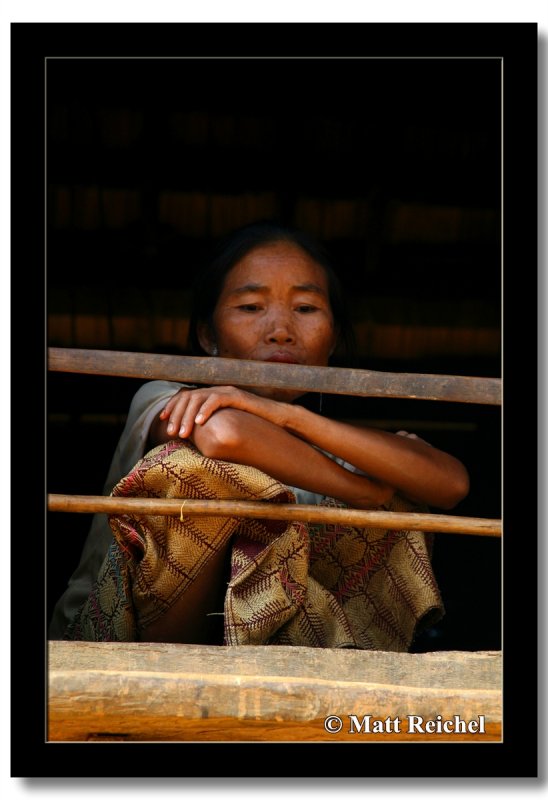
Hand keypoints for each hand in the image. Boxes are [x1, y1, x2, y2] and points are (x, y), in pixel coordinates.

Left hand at [159, 385, 286, 438]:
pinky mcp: (237, 396)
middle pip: (188, 396)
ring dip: (187, 416)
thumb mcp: (226, 425)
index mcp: (212, 396)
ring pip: (198, 398)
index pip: (185, 396)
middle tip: (170, 432)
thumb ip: (211, 426)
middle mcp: (217, 390)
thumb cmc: (252, 425)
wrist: (277, 419)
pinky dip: (205, 411)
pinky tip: (199, 423)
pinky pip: (216, 400)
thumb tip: (193, 438)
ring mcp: (227, 391)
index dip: (172, 406)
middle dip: (176, 414)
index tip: (161, 420)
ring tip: (182, 433)